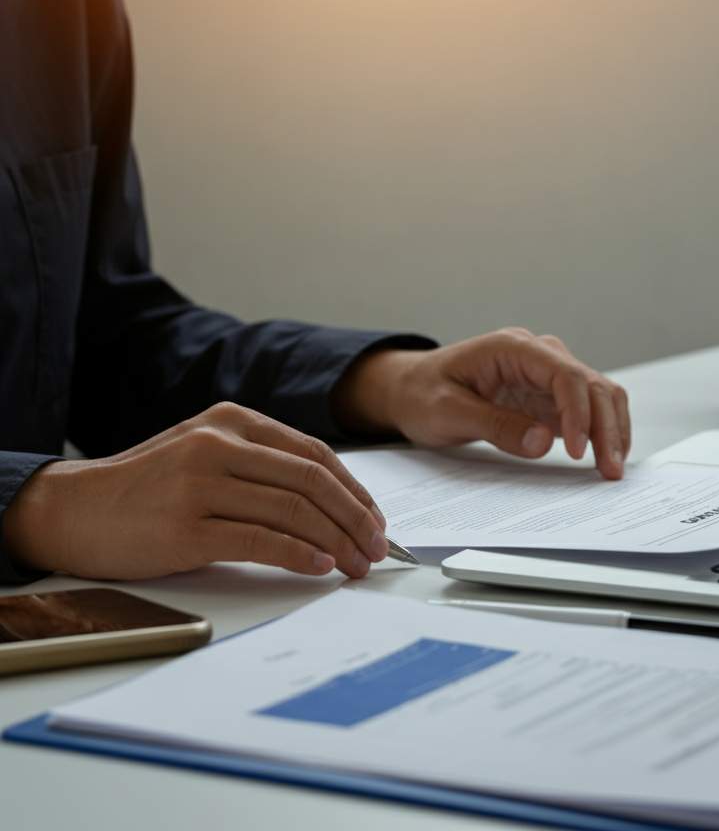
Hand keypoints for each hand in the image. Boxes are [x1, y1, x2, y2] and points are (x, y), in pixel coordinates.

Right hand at [3, 403, 388, 580]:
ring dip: (336, 542)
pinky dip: (299, 555)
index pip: (315, 454)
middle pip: (312, 481)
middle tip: (376, 548)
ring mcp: (201, 483)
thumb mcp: (207, 453)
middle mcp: (220, 443)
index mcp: (233, 420)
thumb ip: (261, 465)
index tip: (374, 520)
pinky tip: (319, 566)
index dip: (354, 490)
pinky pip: (260, 541)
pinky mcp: (185, 526)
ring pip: (293, 510)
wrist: (74, 509)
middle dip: (355, 518)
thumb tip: (332, 501)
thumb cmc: (149, 487)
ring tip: (354, 565)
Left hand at [332, 328, 630, 478]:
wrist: (410, 389)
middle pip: (591, 384)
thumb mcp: (446, 412)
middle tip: (610, 470)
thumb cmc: (422, 393)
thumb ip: (494, 425)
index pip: (564, 374)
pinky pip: (585, 412)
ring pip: (597, 396)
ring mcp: (545, 376)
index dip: (579, 413)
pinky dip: (599, 435)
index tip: (578, 452)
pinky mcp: (547, 398)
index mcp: (512, 348)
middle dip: (607, 427)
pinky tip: (603, 460)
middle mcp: (537, 356)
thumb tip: (542, 441)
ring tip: (612, 470)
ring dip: (610, 431)